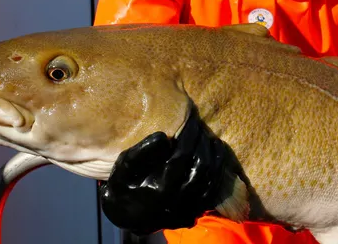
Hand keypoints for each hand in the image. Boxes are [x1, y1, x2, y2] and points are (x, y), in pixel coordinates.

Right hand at [98, 110, 233, 234]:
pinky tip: (215, 159)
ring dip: (214, 158)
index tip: (191, 119)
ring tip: (212, 140)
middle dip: (203, 144)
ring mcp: (187, 211)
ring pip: (211, 180)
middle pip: (201, 166)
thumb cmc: (122, 188)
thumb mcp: (122, 169)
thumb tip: (163, 137)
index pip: (183, 155)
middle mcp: (177, 201)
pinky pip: (212, 193)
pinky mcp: (193, 215)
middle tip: (201, 127)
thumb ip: (140, 153)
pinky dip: (216, 174)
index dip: (189, 135)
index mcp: (160, 189)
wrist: (124, 218)